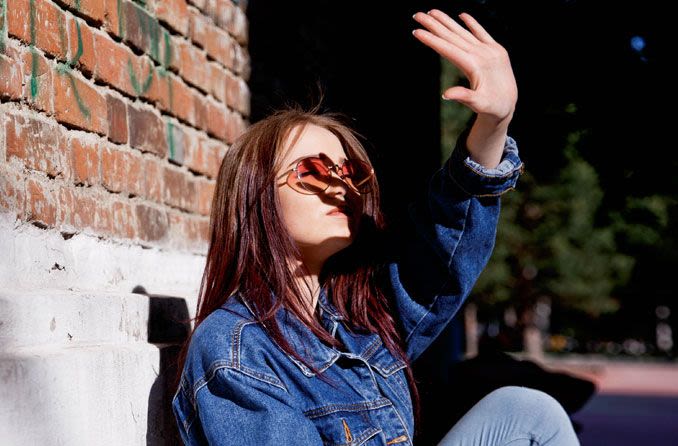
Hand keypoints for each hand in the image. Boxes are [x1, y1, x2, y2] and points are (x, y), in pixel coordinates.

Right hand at [412, 10, 517, 124]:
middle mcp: (482, 53)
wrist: (509, 106)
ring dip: (447, 21)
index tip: (416, 31)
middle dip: (434, 25)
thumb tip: (445, 94)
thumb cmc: (492, 107)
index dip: (431, 40)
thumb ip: (464, 96)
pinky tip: (462, 15)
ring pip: (464, 32)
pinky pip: (482, 33)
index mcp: (475, 64)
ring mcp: (490, 49)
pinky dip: (472, 23)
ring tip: (432, 11)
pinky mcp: (496, 49)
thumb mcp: (478, 104)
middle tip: (417, 15)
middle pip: (453, 36)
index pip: (448, 49)